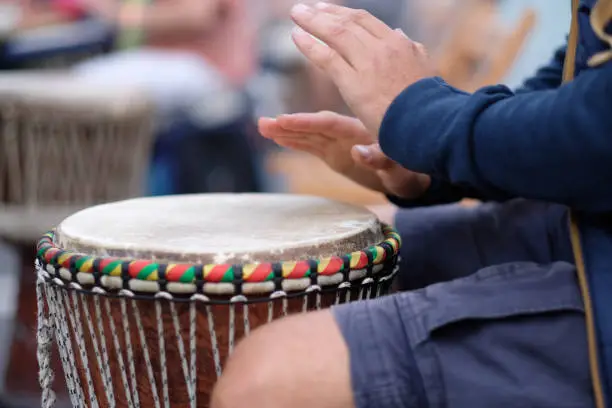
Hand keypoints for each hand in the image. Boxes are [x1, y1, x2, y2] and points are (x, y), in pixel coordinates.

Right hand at [259, 111, 430, 198]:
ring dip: (287, 131)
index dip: (306, 122)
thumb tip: (358, 152)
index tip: (284, 120)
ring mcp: (340, 144)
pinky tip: (277, 138)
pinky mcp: (336, 154)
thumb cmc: (410, 169)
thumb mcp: (399, 168)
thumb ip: (380, 160)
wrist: (415, 170)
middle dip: (289, 126)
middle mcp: (347, 135)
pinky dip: (295, 141)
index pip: (329, 124)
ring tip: (262, 126)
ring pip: (309, 135)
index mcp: (361, 132)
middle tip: (264, 124)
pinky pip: (312, 146)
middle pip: (314, 127)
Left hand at [289, 2, 436, 135]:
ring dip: (312, 21)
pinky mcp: (353, 82)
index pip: (366, 21)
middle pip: (348, 22)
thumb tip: (401, 34)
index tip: (327, 10)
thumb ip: (413, 51)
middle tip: (305, 9)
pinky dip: (310, 45)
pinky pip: (327, 57)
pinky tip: (296, 37)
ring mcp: (367, 63)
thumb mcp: (425, 70)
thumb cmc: (427, 105)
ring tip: (296, 14)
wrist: (427, 123)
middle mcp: (382, 48)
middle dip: (324, 13)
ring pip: (335, 34)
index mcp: (399, 44)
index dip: (344, 14)